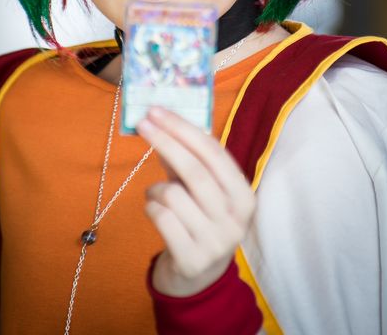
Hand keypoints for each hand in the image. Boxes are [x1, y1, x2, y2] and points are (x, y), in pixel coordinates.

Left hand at [136, 107, 254, 296]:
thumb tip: (163, 120)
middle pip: (194, 170)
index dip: (183, 128)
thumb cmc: (199, 217)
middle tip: (142, 123)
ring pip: (173, 194)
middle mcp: (236, 219)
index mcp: (244, 195)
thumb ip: (188, 157)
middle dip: (164, 141)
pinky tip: (155, 211)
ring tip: (157, 194)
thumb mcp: (202, 188)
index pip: (214, 152)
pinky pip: (161, 218)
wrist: (200, 276)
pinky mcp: (192, 259)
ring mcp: (216, 242)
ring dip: (155, 188)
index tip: (157, 111)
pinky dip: (151, 208)